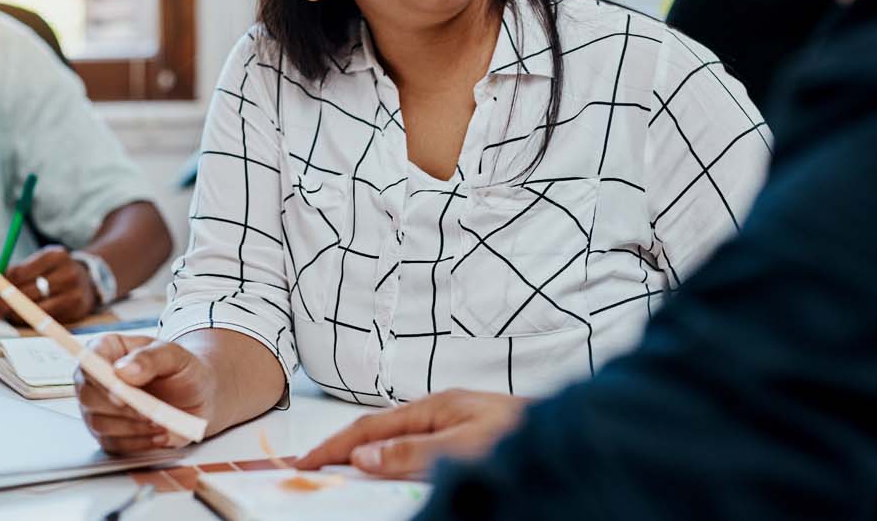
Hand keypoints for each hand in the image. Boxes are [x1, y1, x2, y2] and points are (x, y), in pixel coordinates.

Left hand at [0, 245, 97, 323]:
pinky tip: (23, 317)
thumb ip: (3, 274)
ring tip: (6, 314)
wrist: (88, 281)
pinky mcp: (77, 308)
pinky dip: (29, 320)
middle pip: (25, 291)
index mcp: (54, 255)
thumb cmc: (50, 273)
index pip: (17, 273)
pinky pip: (44, 318)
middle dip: (4, 303)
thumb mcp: (31, 266)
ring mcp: (74, 291)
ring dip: (14, 314)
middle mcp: (67, 271)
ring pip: (33, 307)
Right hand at [75, 334, 219, 453]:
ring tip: (160, 422)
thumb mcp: (175, 356)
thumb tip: (123, 370)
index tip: (121, 393)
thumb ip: (150, 358)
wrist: (197, 395)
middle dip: (119, 408)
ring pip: (99, 423)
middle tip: (148, 412)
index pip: (89, 359)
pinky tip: (159, 435)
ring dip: (131, 426)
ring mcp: (99, 408)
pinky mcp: (109, 433)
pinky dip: (137, 442)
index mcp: (108, 349)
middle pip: (88, 395)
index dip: (100, 378)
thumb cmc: (182, 369)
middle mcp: (97, 379)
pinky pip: (113, 443)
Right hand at [296, 389, 527, 478]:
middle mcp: (442, 410)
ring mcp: (454, 421)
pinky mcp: (467, 436)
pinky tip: (391, 470)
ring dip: (368, 454)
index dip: (334, 445)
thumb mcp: (463, 446)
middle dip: (344, 447)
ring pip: (398, 439)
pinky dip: (394, 459)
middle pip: (381, 430)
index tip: (304, 461)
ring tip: (341, 471)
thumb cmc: (522, 435)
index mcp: (435, 406)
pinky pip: (417, 447)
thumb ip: (414, 453)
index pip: (371, 427)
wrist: (573, 435)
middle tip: (312, 467)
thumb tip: (363, 457)